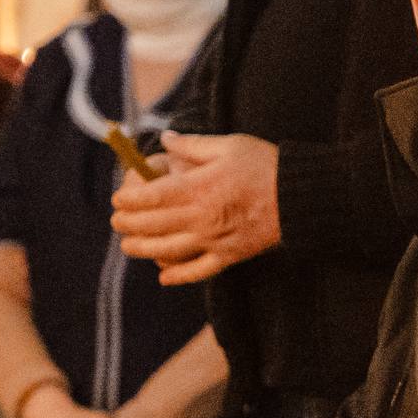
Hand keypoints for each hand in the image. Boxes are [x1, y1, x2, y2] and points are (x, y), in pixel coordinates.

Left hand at [111, 131, 280, 285]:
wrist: (301, 198)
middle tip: (116, 221)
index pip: (152, 197)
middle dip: (129, 224)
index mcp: (199, 188)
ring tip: (128, 247)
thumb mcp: (230, 145)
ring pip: (168, 251)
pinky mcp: (229, 256)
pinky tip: (164, 277)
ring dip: (143, 250)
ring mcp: (214, 241)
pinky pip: (198, 271)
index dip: (130, 199)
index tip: (118, 199)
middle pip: (153, 226)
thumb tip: (165, 140)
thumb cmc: (265, 166)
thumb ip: (193, 145)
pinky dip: (178, 276)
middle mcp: (202, 218)